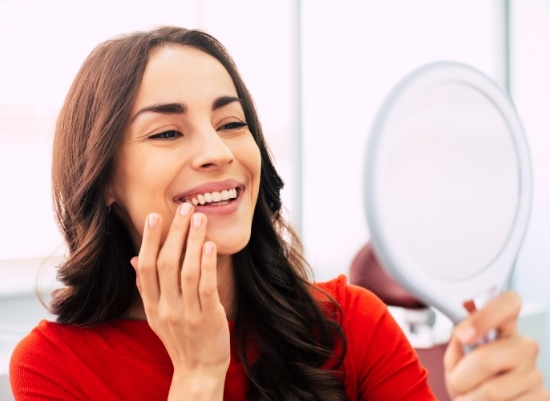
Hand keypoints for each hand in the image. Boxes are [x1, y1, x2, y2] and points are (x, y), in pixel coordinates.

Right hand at [130, 203, 229, 398]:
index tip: (155, 216)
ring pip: (187, 271)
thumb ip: (147, 287)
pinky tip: (210, 246)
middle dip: (175, 233)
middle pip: (166, 263)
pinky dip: (207, 265)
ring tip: (200, 218)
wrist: (198, 369)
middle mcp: (165, 308)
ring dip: (193, 241)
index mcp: (152, 305)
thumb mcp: (156, 314)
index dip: (149, 240)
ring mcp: (186, 314)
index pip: (145, 267)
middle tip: (184, 208)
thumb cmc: (179, 337)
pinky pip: (206, 287)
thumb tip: (134, 258)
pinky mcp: (208, 318)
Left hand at [444, 291, 548, 399]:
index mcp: (504, 328)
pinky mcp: (542, 398)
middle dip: (461, 377)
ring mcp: (536, 375)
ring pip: (491, 391)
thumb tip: (463, 333)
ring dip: (470, 400)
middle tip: (457, 384)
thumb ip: (458, 341)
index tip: (463, 335)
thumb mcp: (457, 357)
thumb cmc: (469, 380)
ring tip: (471, 398)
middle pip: (486, 359)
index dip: (485, 316)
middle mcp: (525, 347)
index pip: (508, 304)